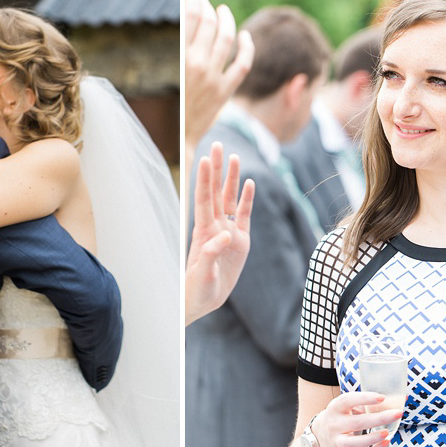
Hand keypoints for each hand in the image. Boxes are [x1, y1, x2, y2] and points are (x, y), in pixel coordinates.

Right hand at [184, 0, 253, 168]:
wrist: (182, 137)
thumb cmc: (173, 104)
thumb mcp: (172, 74)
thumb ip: (182, 50)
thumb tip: (192, 21)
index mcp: (179, 58)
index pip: (190, 15)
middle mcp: (198, 65)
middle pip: (210, 23)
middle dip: (210, 7)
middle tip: (210, 3)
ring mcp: (214, 77)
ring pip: (227, 38)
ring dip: (228, 20)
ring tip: (225, 13)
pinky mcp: (227, 90)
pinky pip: (242, 63)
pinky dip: (247, 47)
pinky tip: (246, 37)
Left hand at [185, 142, 254, 324]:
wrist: (204, 301)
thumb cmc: (197, 289)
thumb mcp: (203, 275)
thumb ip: (212, 254)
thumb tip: (227, 235)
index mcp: (203, 232)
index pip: (204, 199)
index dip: (203, 179)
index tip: (204, 159)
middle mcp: (214, 226)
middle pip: (216, 191)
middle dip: (216, 169)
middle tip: (218, 145)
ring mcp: (228, 231)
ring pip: (230, 199)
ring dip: (231, 178)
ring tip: (234, 157)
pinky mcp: (240, 241)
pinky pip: (244, 215)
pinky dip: (246, 199)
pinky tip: (249, 182)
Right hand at [309, 392, 403, 446]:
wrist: (323, 434)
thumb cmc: (342, 416)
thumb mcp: (347, 406)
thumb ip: (365, 402)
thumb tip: (394, 400)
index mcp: (335, 407)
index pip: (347, 401)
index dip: (365, 398)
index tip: (382, 397)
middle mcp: (334, 424)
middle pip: (357, 422)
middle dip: (379, 418)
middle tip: (397, 413)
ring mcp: (338, 441)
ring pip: (355, 442)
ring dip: (373, 437)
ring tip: (388, 432)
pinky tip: (385, 443)